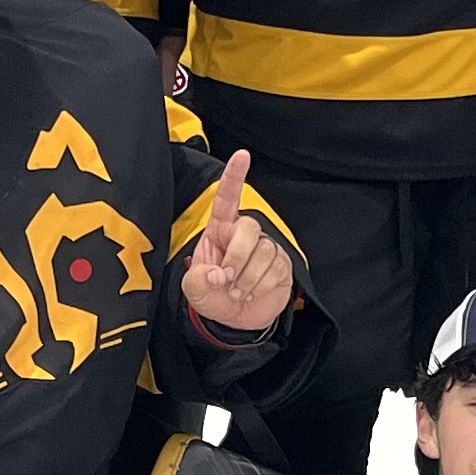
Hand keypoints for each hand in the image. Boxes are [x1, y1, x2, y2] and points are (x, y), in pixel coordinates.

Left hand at [174, 148, 290, 335]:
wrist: (235, 319)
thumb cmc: (213, 295)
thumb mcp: (194, 289)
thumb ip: (198, 279)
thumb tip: (219, 273)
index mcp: (220, 231)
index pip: (227, 199)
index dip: (234, 177)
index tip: (243, 155)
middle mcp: (244, 235)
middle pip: (248, 228)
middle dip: (237, 255)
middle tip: (227, 278)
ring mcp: (264, 248)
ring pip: (263, 251)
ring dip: (247, 279)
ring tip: (237, 292)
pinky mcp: (281, 265)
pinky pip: (275, 270)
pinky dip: (259, 287)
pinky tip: (251, 293)